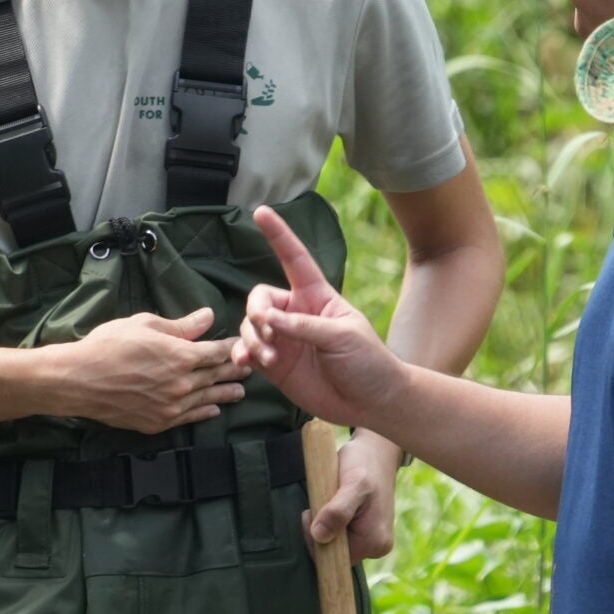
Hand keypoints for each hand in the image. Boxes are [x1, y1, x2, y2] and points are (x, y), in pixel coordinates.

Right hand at [56, 306, 248, 434]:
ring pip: (207, 398)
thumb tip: (209, 317)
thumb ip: (181, 326)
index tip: (241, 346)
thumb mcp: (145, 325)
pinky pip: (189, 418)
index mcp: (182, 355)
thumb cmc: (109, 345)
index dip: (231, 348)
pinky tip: (213, 410)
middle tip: (249, 369)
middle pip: (215, 375)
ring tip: (240, 392)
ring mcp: (172, 406)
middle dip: (233, 371)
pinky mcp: (159, 422)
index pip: (217, 352)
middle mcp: (183, 383)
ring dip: (225, 393)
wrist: (79, 380)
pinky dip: (204, 412)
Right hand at [231, 206, 411, 429]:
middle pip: (259, 297)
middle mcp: (296, 313)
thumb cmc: (367, 362)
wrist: (371, 402)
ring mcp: (284, 339)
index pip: (294, 259)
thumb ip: (304, 325)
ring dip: (252, 339)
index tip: (261, 211)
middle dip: (257, 312)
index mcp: (317, 296)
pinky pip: (248, 351)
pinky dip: (242, 355)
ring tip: (268, 358)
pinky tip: (244, 364)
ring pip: (250, 326)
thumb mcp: (342, 336)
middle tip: (270, 332)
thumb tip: (268, 318)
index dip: (278, 235)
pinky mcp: (275, 364)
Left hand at [307, 431, 400, 561]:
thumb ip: (337, 511)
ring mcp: (373, 541)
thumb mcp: (352, 484)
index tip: (312, 513)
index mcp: (374, 542)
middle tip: (321, 500)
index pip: (331, 559)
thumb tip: (320, 537)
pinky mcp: (367, 533)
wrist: (377, 451)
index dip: (315, 540)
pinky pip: (340, 536)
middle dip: (319, 530)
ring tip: (330, 499)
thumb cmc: (364, 464)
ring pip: (334, 544)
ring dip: (324, 524)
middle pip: (332, 553)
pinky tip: (335, 504)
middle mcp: (377, 547)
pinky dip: (331, 522)